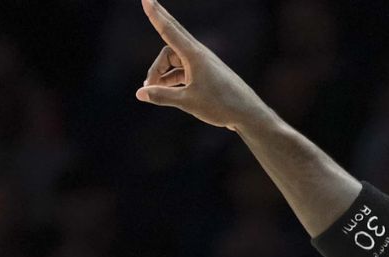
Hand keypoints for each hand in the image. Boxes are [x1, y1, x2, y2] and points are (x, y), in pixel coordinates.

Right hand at [134, 0, 264, 129]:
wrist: (248, 114)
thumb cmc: (221, 106)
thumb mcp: (187, 102)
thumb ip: (162, 96)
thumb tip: (139, 93)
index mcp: (195, 55)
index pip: (169, 30)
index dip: (156, 15)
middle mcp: (199, 55)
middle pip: (171, 39)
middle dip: (158, 27)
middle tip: (146, 3)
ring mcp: (204, 64)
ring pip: (175, 60)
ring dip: (162, 72)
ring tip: (151, 89)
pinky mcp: (207, 74)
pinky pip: (183, 70)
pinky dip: (172, 78)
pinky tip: (164, 92)